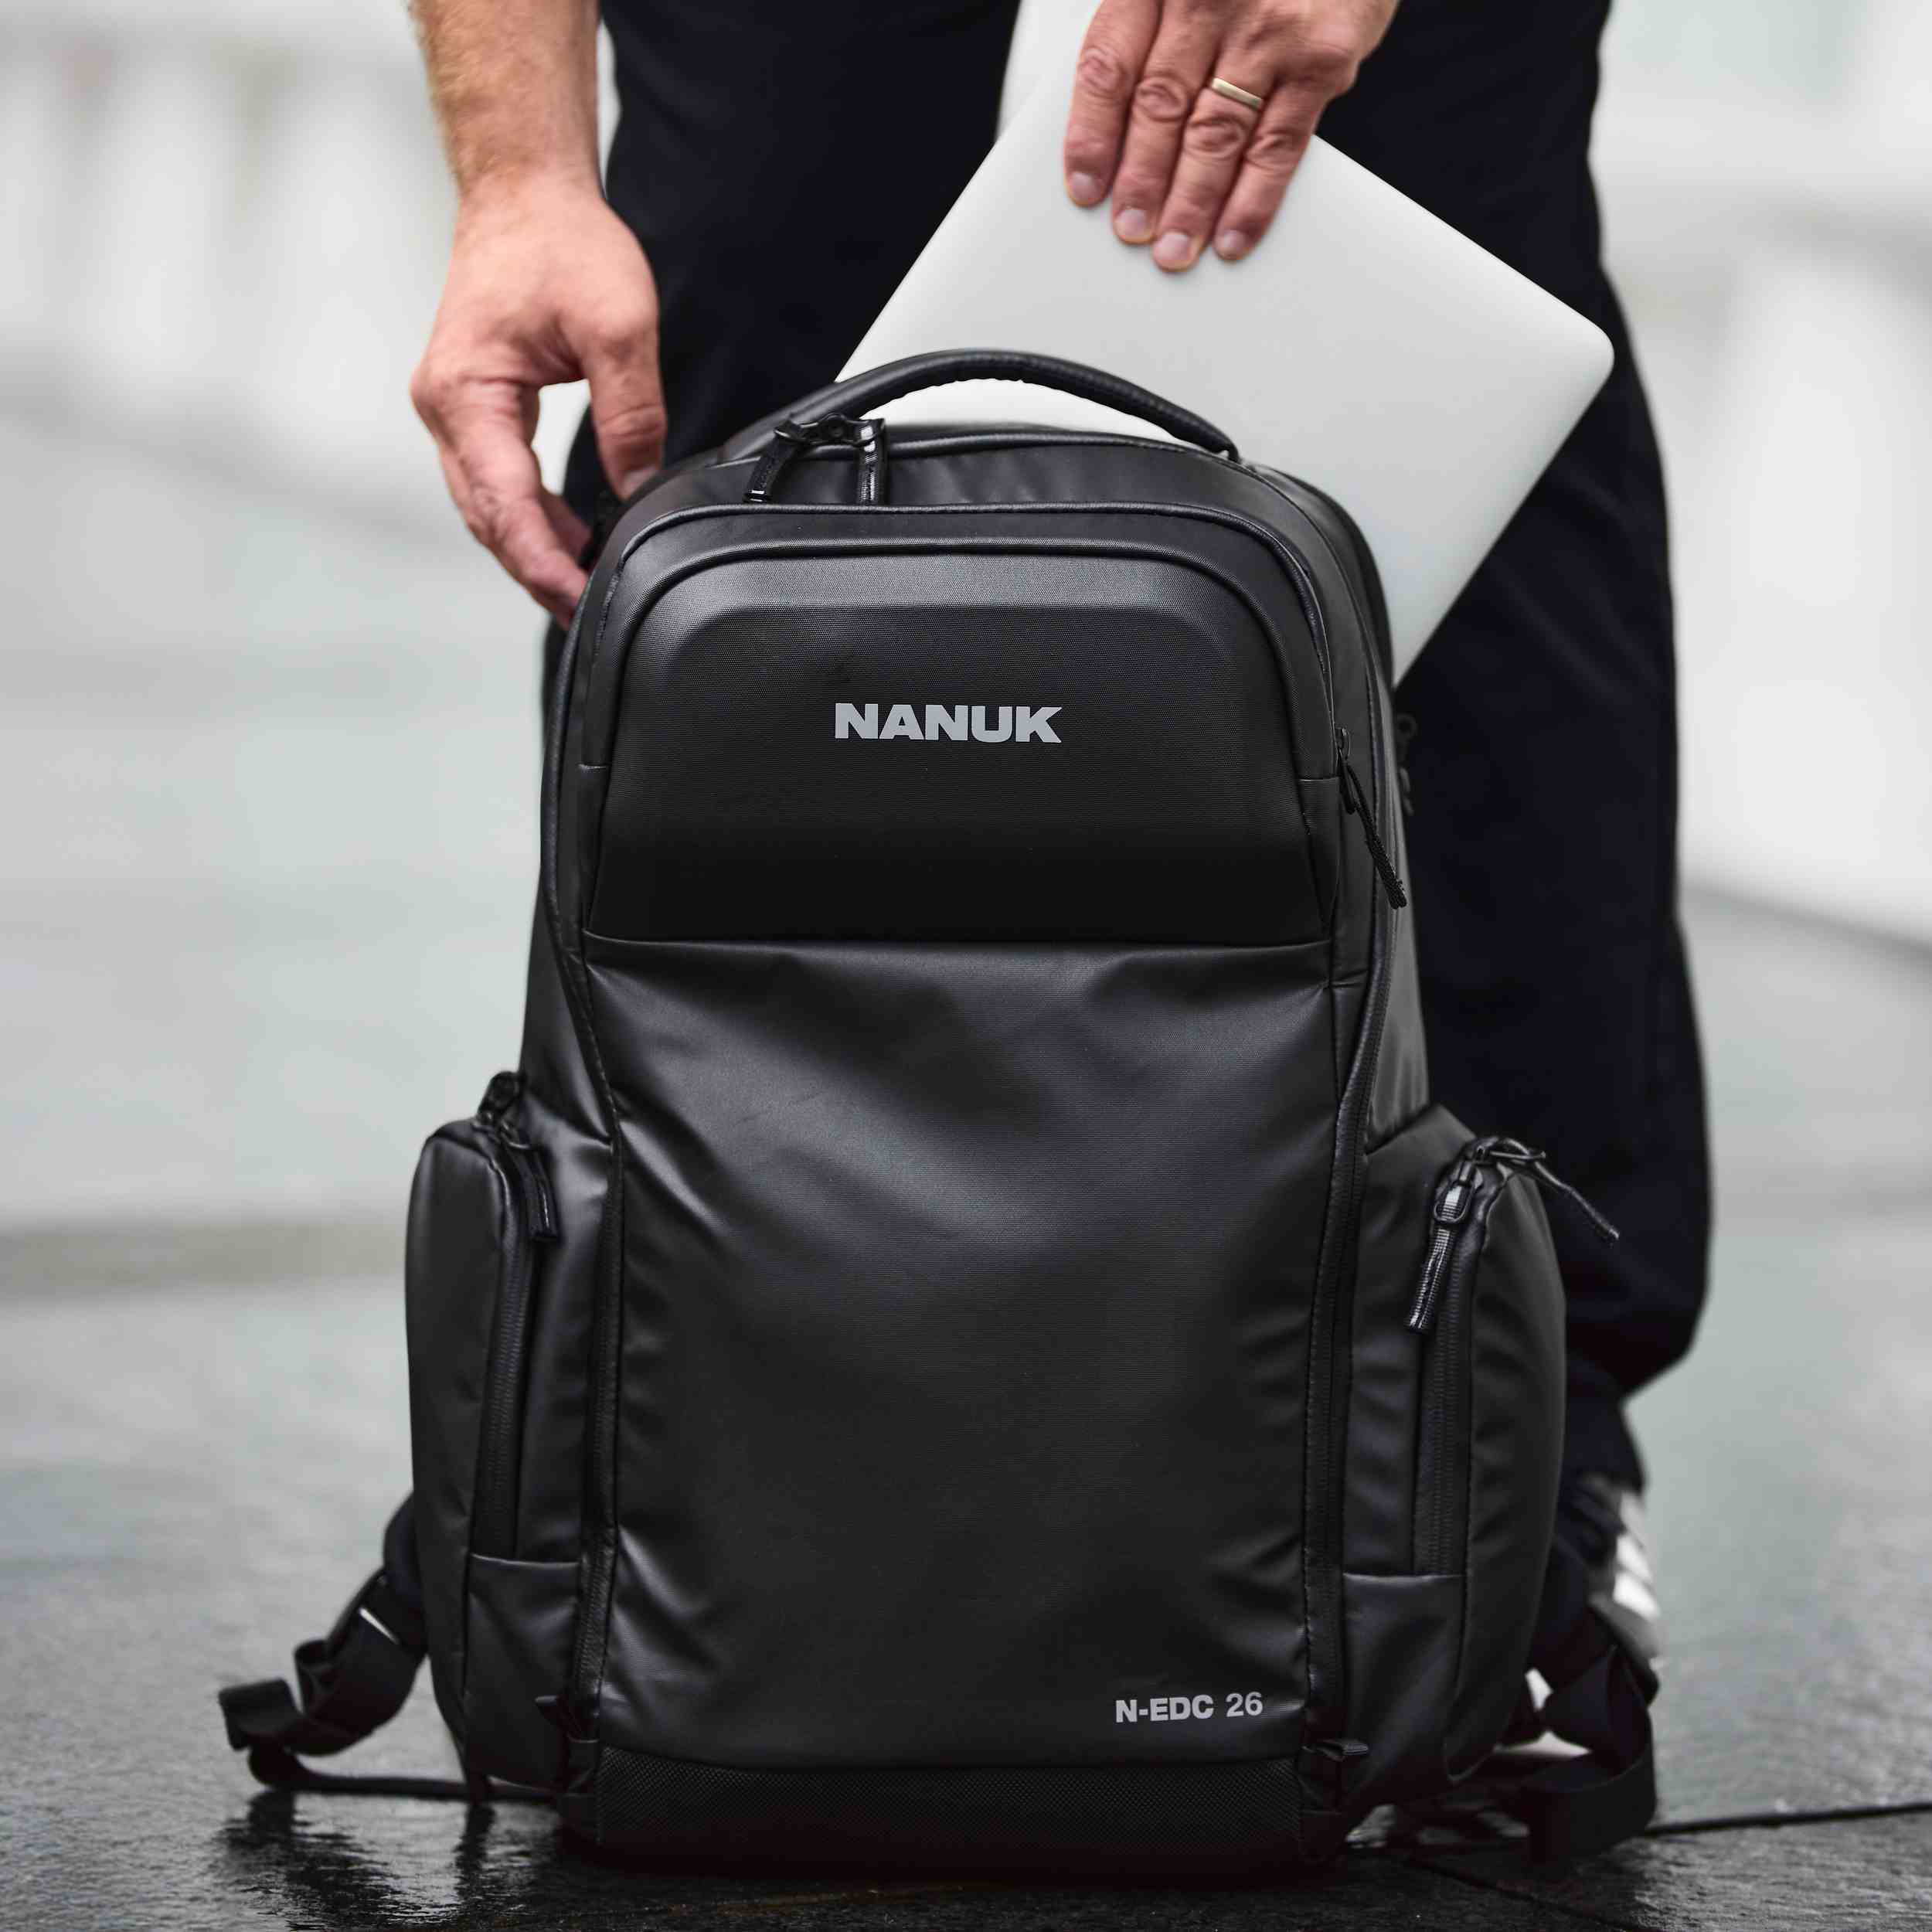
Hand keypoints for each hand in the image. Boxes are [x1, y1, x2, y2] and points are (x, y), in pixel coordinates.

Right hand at [411, 179, 664, 621]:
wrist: (523, 193)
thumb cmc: (561, 244)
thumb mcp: (618, 326)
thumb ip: (630, 414)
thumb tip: (641, 489)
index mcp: (466, 393)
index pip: (504, 503)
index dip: (543, 562)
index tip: (581, 601)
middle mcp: (445, 409)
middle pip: (489, 519)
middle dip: (538, 572)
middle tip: (590, 616)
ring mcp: (453, 412)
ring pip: (489, 507)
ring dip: (534, 551)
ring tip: (586, 591)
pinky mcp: (473, 410)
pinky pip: (497, 483)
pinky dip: (531, 519)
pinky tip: (573, 542)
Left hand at [1063, 0, 1397, 269]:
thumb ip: (1154, 31)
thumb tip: (1113, 126)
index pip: (1110, 64)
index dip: (1090, 134)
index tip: (1083, 186)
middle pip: (1160, 107)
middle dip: (1140, 181)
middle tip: (1129, 230)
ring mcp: (1269, 27)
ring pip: (1214, 134)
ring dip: (1190, 203)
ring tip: (1173, 248)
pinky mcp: (1321, 57)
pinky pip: (1278, 145)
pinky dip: (1252, 201)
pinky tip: (1232, 235)